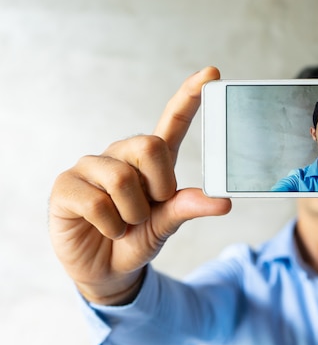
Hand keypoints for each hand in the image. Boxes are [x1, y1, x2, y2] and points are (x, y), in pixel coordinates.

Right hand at [49, 67, 231, 304]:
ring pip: (122, 179)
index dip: (190, 97)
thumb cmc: (138, 239)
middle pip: (149, 145)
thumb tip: (224, 201)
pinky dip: (112, 226)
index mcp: (151, 160)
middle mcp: (121, 155)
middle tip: (152, 208)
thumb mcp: (167, 224)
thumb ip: (188, 208)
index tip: (212, 73)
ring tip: (126, 224)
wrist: (108, 271)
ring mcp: (90, 167)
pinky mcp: (66, 186)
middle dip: (158, 186)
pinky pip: (97, 203)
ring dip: (133, 214)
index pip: (172, 121)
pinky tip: (108, 230)